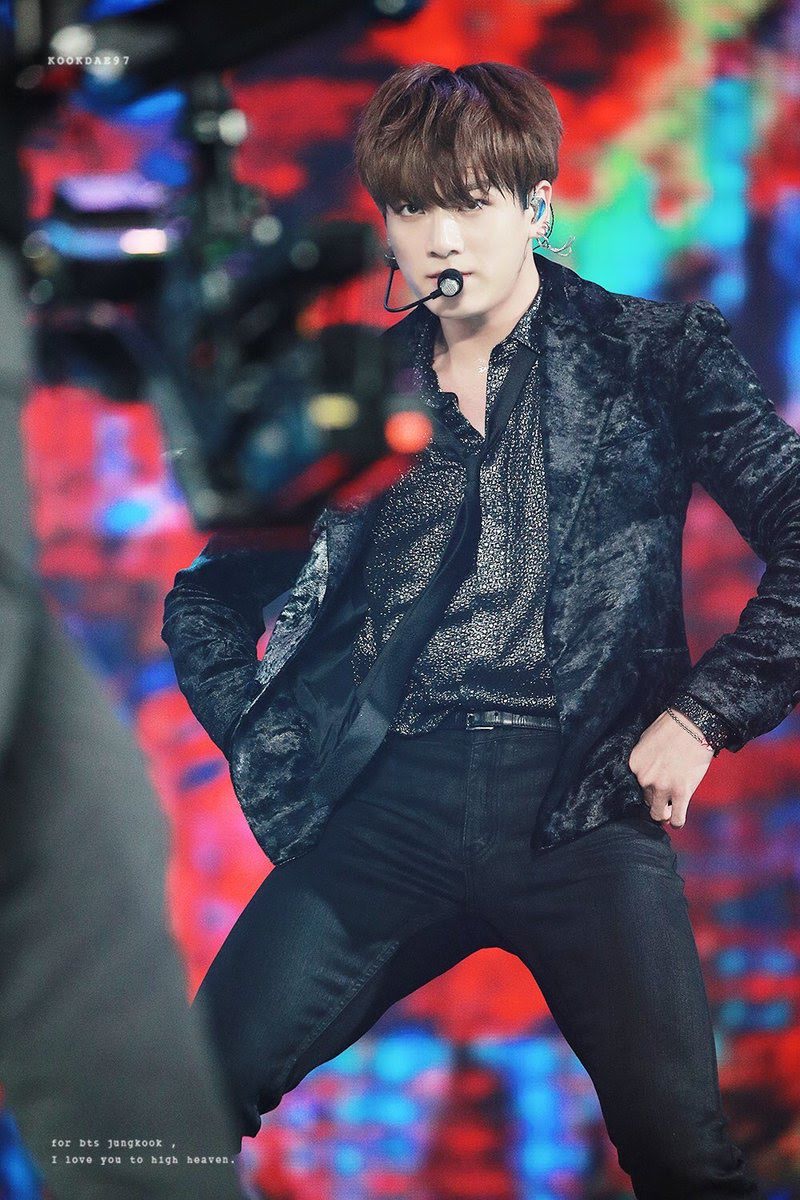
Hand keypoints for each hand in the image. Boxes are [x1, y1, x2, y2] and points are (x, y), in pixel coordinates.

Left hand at [627, 709, 713, 828]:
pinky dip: (677, 822)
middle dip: (657, 800)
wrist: (693, 723)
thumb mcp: (647, 740)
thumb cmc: (672, 727)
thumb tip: (647, 771)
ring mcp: (662, 787)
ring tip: (670, 813)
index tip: (656, 787)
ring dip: (664, 815)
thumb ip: (644, 760)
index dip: (648, 787)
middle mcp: (644, 779)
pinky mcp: (681, 793)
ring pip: (659, 814)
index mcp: (635, 765)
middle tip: (666, 798)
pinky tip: (678, 821)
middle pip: (647, 800)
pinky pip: (677, 818)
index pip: (637, 786)